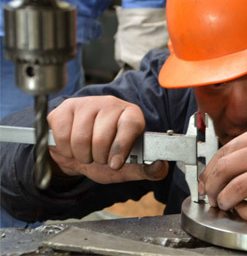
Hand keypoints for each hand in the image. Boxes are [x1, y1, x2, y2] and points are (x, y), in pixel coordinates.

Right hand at [47, 96, 168, 183]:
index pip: (129, 125)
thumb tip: (160, 166)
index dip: (121, 147)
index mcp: (131, 115)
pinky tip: (71, 147)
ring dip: (81, 155)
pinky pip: (61, 134)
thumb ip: (150, 170)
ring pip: (80, 137)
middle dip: (98, 157)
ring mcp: (86, 103)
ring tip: (86, 153)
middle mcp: (110, 104)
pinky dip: (64, 149)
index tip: (115, 165)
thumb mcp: (131, 167)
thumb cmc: (109, 157)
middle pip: (101, 136)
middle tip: (99, 158)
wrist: (81, 153)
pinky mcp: (65, 108)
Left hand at [199, 124, 246, 220]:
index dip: (210, 170)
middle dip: (212, 186)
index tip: (206, 181)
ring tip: (225, 204)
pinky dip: (245, 213)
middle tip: (211, 195)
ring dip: (224, 200)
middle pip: (225, 168)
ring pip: (236, 188)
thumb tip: (219, 168)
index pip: (224, 151)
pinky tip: (245, 211)